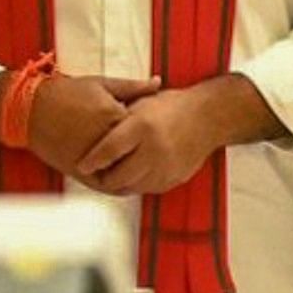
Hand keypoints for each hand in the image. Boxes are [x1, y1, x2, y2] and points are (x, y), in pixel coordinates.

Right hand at [21, 73, 154, 176]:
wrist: (27, 109)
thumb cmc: (65, 93)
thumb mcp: (100, 84)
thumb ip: (132, 87)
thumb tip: (158, 83)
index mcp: (112, 114)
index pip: (145, 127)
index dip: (151, 128)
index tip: (156, 128)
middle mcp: (102, 138)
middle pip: (136, 150)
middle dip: (144, 150)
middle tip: (156, 152)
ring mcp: (89, 156)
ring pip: (122, 169)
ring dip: (133, 170)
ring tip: (143, 168)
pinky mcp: (76, 170)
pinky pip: (103, 182)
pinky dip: (115, 184)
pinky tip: (125, 181)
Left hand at [75, 84, 236, 196]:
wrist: (210, 116)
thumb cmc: (172, 107)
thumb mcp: (141, 103)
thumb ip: (116, 120)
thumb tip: (87, 133)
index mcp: (144, 126)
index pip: (109, 150)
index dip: (92, 161)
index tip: (81, 165)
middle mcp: (155, 149)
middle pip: (117, 177)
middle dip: (102, 178)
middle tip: (95, 173)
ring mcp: (166, 166)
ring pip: (130, 187)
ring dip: (119, 182)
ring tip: (113, 172)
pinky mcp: (174, 178)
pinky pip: (147, 188)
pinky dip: (137, 183)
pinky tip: (135, 171)